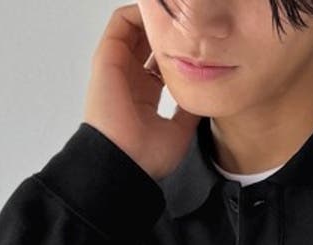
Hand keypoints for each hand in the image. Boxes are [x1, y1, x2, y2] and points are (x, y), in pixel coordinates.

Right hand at [82, 4, 200, 179]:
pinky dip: (139, 11)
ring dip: (156, 18)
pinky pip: (121, 21)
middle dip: (169, 31)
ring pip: (136, 29)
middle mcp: (131, 79)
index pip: (162, 64)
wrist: (123, 161)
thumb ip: (190, 110)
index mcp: (146, 97)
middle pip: (149, 43)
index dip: (180, 52)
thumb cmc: (145, 156)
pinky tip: (162, 12)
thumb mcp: (179, 131)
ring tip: (177, 14)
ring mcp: (118, 67)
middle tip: (189, 25)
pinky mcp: (107, 57)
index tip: (200, 45)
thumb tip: (204, 93)